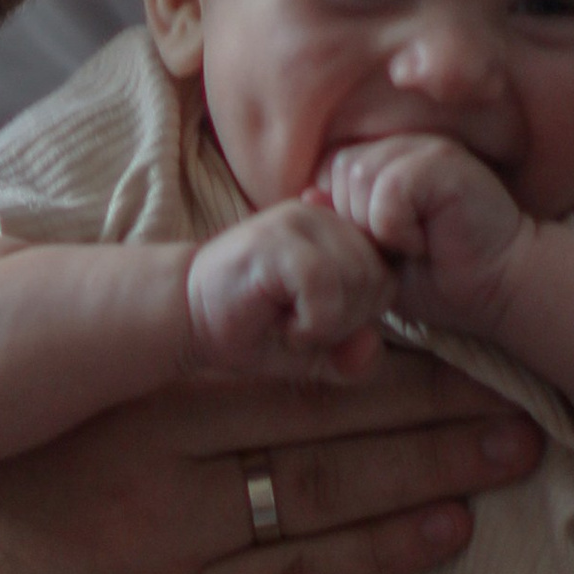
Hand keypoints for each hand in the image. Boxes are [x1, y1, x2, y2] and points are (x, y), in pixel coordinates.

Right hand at [0, 343, 546, 573]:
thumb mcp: (26, 384)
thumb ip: (119, 336)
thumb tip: (235, 281)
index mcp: (110, 379)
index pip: (261, 337)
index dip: (359, 323)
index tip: (435, 302)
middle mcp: (141, 453)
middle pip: (316, 409)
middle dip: (429, 394)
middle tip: (521, 378)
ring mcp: (160, 543)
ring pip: (325, 490)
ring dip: (431, 468)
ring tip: (512, 448)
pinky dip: (381, 553)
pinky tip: (449, 531)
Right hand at [185, 201, 395, 376]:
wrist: (184, 317)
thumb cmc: (249, 329)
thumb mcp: (313, 351)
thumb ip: (352, 357)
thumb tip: (371, 345)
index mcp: (338, 231)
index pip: (388, 276)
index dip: (361, 315)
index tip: (318, 323)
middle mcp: (324, 217)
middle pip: (380, 280)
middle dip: (347, 321)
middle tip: (302, 327)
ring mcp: (300, 222)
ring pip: (357, 280)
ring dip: (327, 322)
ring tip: (289, 322)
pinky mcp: (277, 240)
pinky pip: (325, 285)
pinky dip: (310, 320)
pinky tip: (281, 321)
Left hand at [333, 135, 523, 329]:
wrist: (497, 290)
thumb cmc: (437, 277)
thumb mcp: (374, 255)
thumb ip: (342, 224)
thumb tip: (305, 196)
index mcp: (387, 159)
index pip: (328, 174)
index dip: (345, 219)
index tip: (385, 245)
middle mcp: (404, 144)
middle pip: (338, 174)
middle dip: (359, 224)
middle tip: (404, 246)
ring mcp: (425, 146)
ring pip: (359, 180)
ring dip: (380, 229)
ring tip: (418, 242)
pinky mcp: (443, 160)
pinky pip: (388, 192)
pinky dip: (399, 229)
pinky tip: (430, 240)